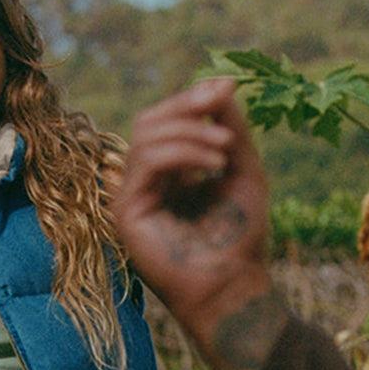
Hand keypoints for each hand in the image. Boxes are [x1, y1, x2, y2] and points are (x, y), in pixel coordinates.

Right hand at [114, 80, 285, 369]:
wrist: (234, 286)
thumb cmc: (240, 236)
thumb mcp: (242, 169)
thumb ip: (230, 127)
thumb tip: (220, 83)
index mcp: (168, 172)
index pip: (167, 120)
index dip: (192, 99)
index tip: (227, 87)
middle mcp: (144, 182)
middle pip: (149, 120)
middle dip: (187, 107)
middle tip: (221, 106)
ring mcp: (131, 197)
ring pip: (146, 136)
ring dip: (191, 134)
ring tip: (226, 151)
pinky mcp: (125, 213)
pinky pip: (146, 162)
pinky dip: (183, 153)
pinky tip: (213, 167)